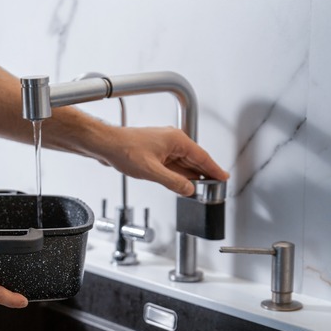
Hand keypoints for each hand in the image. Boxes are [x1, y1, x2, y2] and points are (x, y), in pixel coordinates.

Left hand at [97, 126, 228, 195]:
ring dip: (190, 176)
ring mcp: (163, 147)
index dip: (214, 169)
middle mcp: (172, 141)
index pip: (202, 156)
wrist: (106, 145)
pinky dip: (178, 174)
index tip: (224, 177)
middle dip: (204, 174)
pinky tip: (181, 184)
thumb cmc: (124, 150)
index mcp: (176, 140)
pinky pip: (173, 165)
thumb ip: (173, 182)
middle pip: (194, 160)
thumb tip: (188, 189)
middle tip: (214, 189)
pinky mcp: (155, 152)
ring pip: (183, 164)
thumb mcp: (152, 171)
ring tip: (200, 190)